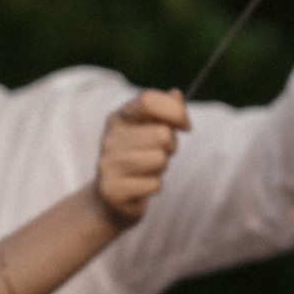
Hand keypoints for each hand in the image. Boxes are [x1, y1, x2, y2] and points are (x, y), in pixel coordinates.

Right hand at [94, 89, 187, 227]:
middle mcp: (109, 138)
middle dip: (170, 147)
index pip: (149, 100)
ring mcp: (108, 164)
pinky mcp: (112, 189)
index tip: (186, 126)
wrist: (111, 199)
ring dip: (161, 168)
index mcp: (118, 118)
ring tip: (148, 171)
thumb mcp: (151, 132)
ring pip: (159, 159)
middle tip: (158, 154)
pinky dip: (154, 187)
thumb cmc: (138, 160)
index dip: (175, 111)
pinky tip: (140, 188)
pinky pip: (154, 184)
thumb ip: (165, 113)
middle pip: (162, 134)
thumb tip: (177, 94)